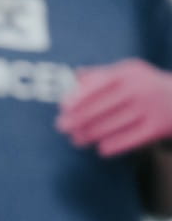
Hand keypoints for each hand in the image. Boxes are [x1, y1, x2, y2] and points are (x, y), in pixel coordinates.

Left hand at [57, 60, 171, 157]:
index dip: (78, 98)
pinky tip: (101, 148)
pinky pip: (126, 141)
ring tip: (77, 140)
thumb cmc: (145, 85)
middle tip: (62, 127)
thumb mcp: (128, 72)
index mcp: (129, 72)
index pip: (98, 85)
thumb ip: (100, 74)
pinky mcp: (157, 127)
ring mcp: (150, 108)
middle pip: (100, 108)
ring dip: (88, 135)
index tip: (63, 108)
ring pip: (109, 126)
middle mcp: (140, 88)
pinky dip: (110, 146)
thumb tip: (74, 77)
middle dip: (77, 119)